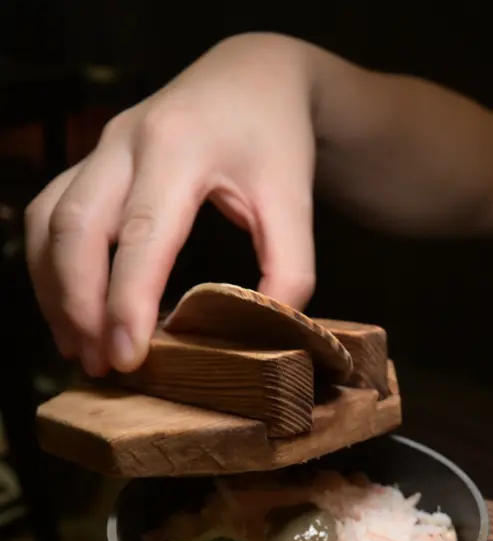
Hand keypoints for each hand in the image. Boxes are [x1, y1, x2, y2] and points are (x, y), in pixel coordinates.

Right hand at [25, 34, 315, 375]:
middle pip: (76, 227)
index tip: (129, 357)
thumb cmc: (274, 140)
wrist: (251, 77)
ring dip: (55, 291)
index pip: (142, 234)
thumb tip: (264, 329)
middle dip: (79, 304)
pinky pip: (49, 214)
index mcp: (180, 148)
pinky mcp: (92, 163)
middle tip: (100, 364)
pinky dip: (49, 267)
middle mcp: (126, 142)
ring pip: (51, 222)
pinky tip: (70, 312)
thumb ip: (290, 267)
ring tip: (79, 350)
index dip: (128, 301)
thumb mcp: (295, 201)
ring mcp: (101, 149)